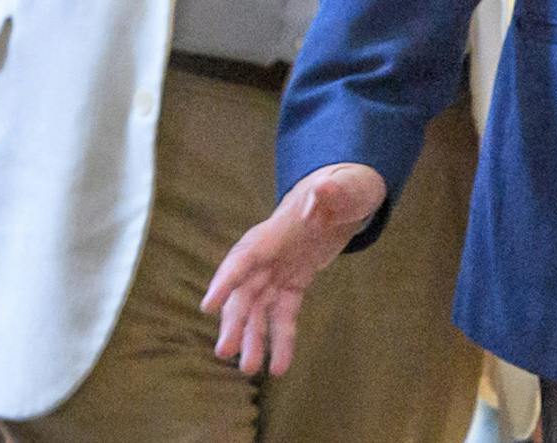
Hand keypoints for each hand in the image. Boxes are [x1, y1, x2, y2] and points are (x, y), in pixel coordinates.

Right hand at [203, 163, 386, 374]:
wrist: (345, 198)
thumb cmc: (344, 190)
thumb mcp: (347, 187)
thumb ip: (334, 192)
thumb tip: (321, 193)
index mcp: (274, 232)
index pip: (244, 257)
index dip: (226, 280)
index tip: (209, 307)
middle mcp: (268, 256)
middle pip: (244, 292)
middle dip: (234, 321)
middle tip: (225, 351)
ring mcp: (278, 273)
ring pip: (258, 310)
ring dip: (253, 339)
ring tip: (250, 369)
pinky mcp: (292, 286)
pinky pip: (284, 316)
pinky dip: (282, 339)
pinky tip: (280, 366)